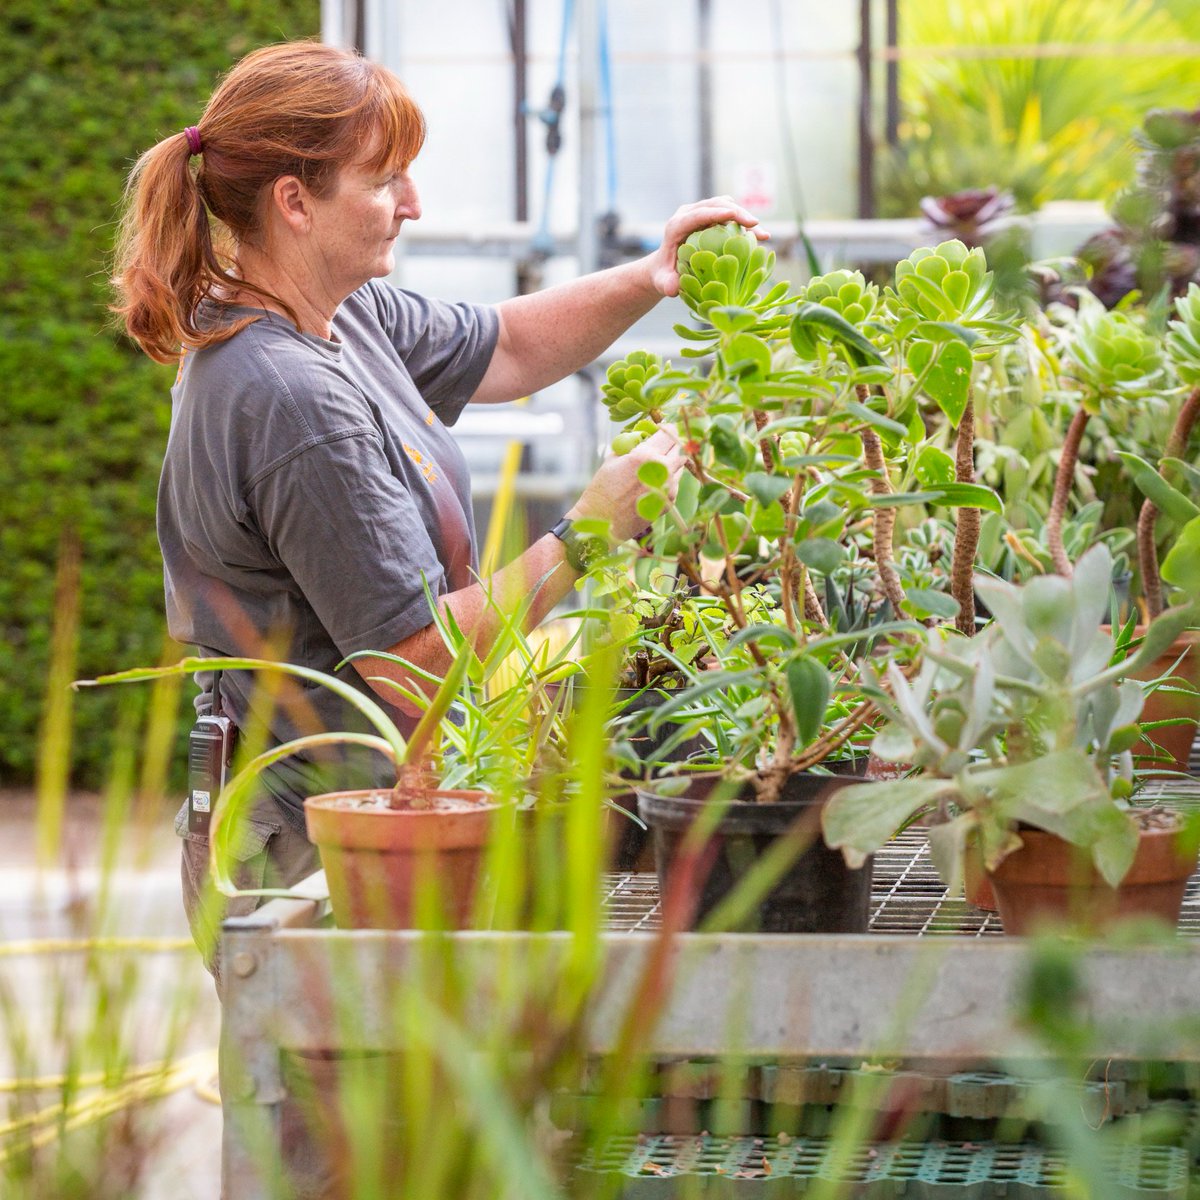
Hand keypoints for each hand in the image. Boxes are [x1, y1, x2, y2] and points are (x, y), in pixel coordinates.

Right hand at [569, 428, 685, 542]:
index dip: (666, 429)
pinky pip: (675, 484)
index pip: (668, 433)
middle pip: (677, 448)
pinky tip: (652, 485)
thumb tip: (644, 436)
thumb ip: (632, 445)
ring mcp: (667, 487)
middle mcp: (661, 470)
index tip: (663, 430)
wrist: (601, 521)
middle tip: (659, 449)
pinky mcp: (669, 502)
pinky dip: (668, 480)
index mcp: (645, 455)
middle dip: (668, 446)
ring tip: (653, 468)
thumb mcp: (613, 459)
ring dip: (670, 463)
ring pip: (679, 467)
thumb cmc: (602, 489)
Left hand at [648, 197, 768, 297]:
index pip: (697, 214)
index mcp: (677, 225)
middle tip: (755, 225)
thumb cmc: (664, 275)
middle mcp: (689, 213)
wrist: (666, 266)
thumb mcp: (662, 281)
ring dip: (745, 217)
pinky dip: (745, 224)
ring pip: (726, 206)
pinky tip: (760, 237)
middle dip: (737, 212)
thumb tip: (674, 289)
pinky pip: (730, 215)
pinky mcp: (711, 217)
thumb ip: (666, 284)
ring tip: (762, 234)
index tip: (732, 214)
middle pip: (715, 205)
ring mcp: (701, 213)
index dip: (715, 213)